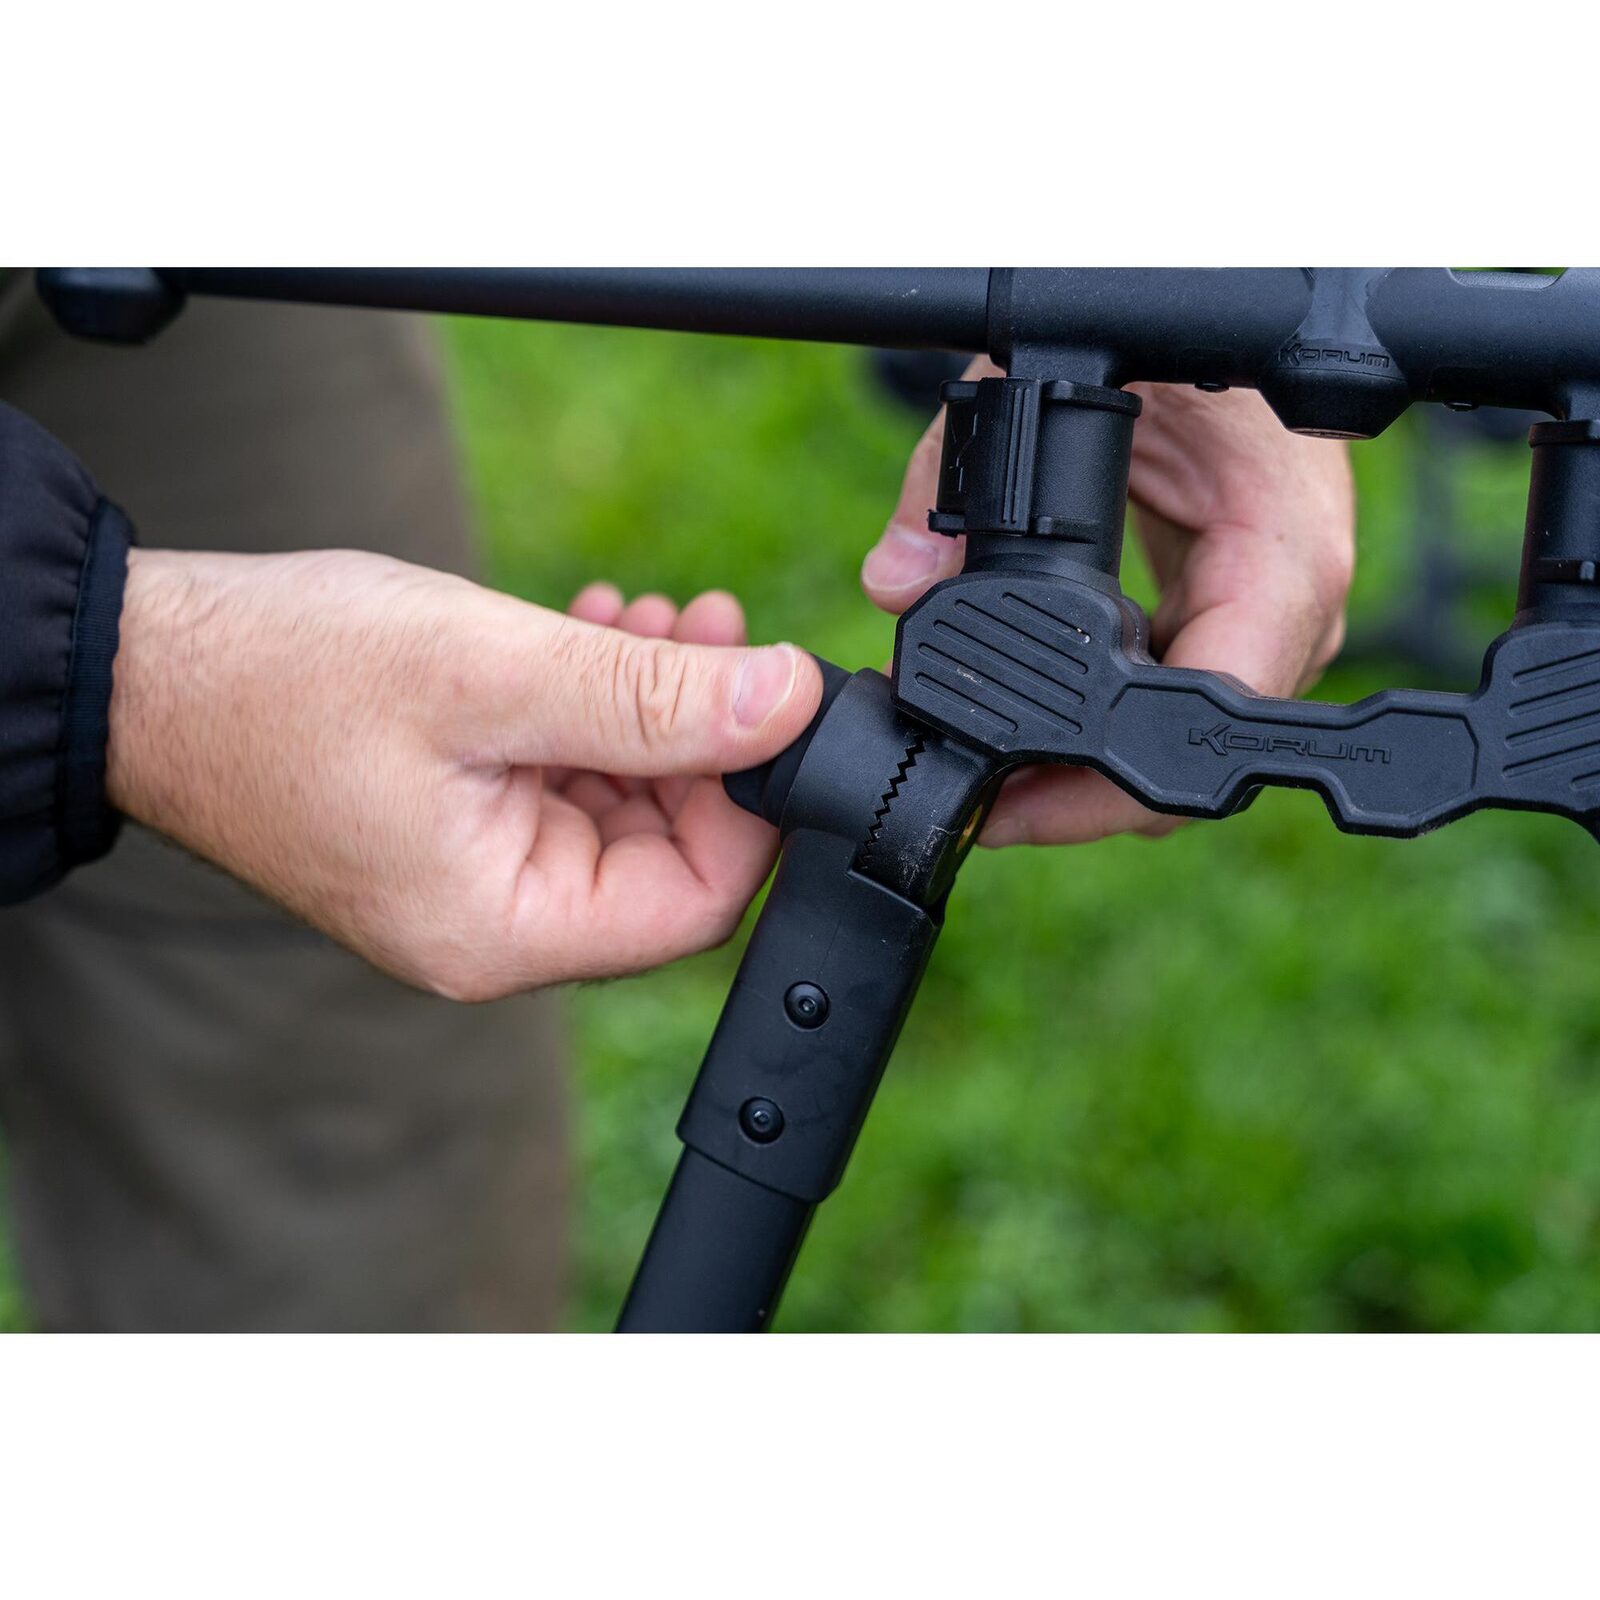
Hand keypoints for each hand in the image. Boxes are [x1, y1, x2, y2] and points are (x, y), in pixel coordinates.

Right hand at [108, 549, 820, 997]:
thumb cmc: (285, 678)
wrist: (147, 668)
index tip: (771, 699)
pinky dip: (597, 708)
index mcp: (504, 928)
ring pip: (621, 806)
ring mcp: (477, 876)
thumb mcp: (492, 674)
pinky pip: (564, 781)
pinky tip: (598, 631)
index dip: (755, 803)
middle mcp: (497, 924)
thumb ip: (651, 700)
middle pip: (667, 853)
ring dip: (655, 706)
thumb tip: (787, 703)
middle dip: (706, 735)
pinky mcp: (460, 825)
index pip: (696, 901)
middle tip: (714, 628)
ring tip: (653, 616)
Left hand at [861, 360, 1355, 844]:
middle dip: (1081, 797)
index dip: (1110, 787)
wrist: (1206, 310)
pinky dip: (1102, 728)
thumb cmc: (1150, 339)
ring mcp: (1272, 620)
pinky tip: (1035, 726)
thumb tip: (895, 583)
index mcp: (1280, 550)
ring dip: (1086, 773)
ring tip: (993, 771)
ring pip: (1177, 745)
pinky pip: (1171, 704)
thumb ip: (949, 485)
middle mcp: (1294, 602)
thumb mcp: (1031, 387)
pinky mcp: (1236, 620)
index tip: (1018, 807)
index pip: (1215, 716)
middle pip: (1191, 761)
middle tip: (981, 803)